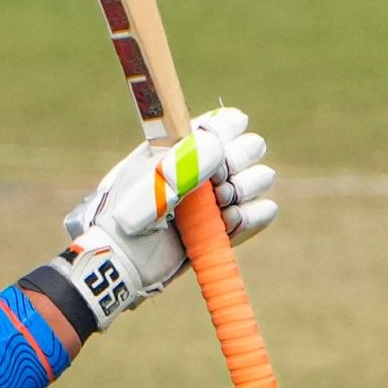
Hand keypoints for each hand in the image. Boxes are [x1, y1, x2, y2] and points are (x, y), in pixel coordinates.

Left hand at [39, 107, 276, 332]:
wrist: (125, 264)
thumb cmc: (128, 217)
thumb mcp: (150, 186)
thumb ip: (183, 165)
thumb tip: (217, 144)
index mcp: (181, 145)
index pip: (220, 122)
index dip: (227, 131)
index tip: (216, 148)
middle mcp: (204, 167)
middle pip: (249, 146)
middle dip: (239, 161)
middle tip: (216, 182)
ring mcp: (217, 197)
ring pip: (259, 177)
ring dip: (246, 188)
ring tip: (220, 204)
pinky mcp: (226, 227)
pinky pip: (262, 212)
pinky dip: (253, 216)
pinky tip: (228, 220)